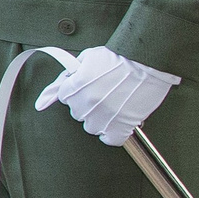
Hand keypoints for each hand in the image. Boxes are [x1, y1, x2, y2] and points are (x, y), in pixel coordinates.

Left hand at [34, 46, 177, 145]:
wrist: (146, 62)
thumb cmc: (119, 58)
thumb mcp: (86, 59)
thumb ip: (68, 75)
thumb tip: (52, 90)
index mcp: (75, 87)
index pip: (64, 97)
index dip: (75, 92)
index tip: (84, 89)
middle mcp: (87, 104)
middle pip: (77, 113)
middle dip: (86, 105)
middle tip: (102, 95)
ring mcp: (104, 117)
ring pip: (91, 127)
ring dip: (99, 119)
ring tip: (112, 106)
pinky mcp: (121, 126)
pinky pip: (110, 140)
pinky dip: (113, 134)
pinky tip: (117, 124)